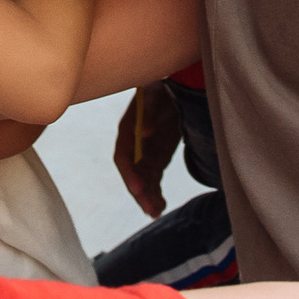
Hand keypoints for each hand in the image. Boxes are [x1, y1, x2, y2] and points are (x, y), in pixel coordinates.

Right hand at [114, 85, 182, 216]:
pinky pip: (154, 178)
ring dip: (148, 197)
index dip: (129, 174)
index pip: (123, 157)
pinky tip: (160, 206)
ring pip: (144, 179)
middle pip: (133, 173)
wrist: (174, 85)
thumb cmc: (162, 87)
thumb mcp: (156, 95)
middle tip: (151, 210)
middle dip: (140, 192)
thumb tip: (144, 132)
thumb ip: (149, 112)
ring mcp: (146, 152)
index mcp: (128, 130)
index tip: (139, 189)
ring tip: (156, 212)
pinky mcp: (157, 157)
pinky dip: (156, 192)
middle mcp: (134, 144)